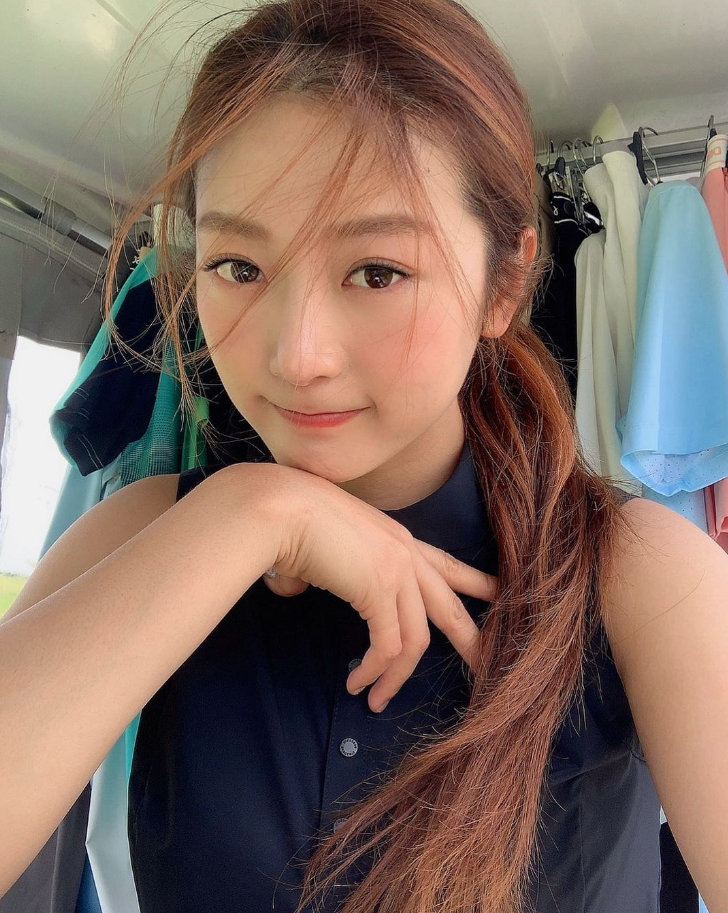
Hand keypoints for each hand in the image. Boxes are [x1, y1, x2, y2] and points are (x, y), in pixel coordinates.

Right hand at [263, 467, 497, 712]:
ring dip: (396, 677)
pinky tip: (358, 684)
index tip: (500, 596)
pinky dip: (374, 671)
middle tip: (486, 667)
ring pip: (416, 639)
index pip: (447, 565)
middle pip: (451, 606)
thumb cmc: (290, 518)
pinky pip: (386, 646)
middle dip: (470, 640)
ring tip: (377, 700)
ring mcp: (396, 569)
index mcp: (398, 538)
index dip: (477, 583)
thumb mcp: (325, 543)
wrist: (280, 506)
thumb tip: (296, 584)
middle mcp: (405, 551)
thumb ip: (323, 568)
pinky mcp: (379, 590)